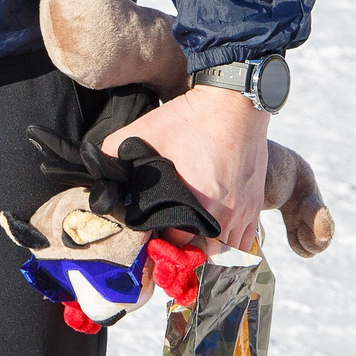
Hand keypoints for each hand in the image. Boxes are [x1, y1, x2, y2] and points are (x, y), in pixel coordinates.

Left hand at [103, 85, 269, 247]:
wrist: (234, 102)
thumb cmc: (191, 118)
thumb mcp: (147, 130)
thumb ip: (116, 150)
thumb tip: (99, 165)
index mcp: (198, 202)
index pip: (175, 245)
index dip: (158, 245)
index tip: (148, 240)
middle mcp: (225, 214)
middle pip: (201, 253)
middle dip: (181, 251)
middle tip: (166, 241)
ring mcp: (244, 211)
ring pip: (224, 251)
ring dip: (205, 249)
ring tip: (188, 238)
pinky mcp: (256, 204)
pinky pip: (245, 241)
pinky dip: (229, 242)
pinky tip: (214, 234)